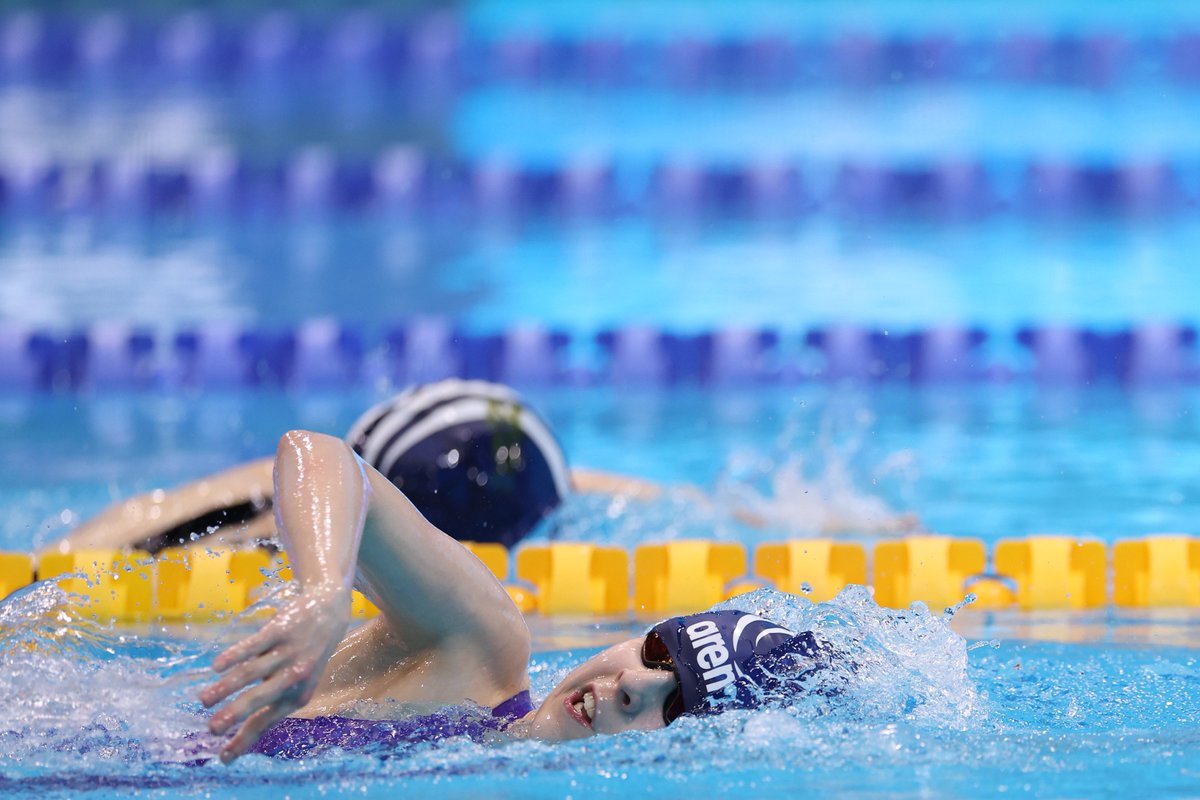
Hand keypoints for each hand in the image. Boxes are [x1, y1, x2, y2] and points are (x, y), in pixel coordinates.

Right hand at [199, 584, 351, 762]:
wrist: (330, 611)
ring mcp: (288, 652)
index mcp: (298, 696)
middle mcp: (295, 676)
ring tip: (204, 700)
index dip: (243, 740)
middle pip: (258, 699)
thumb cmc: (307, 654)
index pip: (265, 722)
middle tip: (212, 729)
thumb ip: (273, 698)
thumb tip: (235, 723)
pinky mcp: (280, 630)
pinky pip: (253, 645)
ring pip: (251, 672)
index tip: (223, 757)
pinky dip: (233, 656)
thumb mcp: (300, 682)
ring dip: (225, 688)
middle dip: (234, 716)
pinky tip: (216, 667)